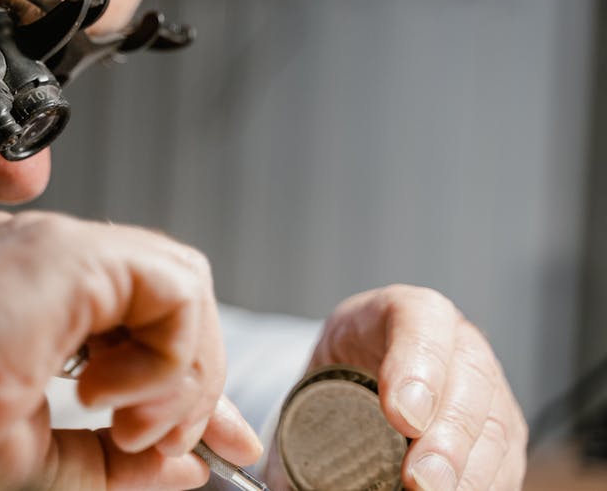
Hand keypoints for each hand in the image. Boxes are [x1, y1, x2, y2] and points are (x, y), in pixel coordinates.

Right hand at [0, 211, 261, 489]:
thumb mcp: (42, 459)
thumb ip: (117, 459)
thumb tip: (185, 467)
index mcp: (33, 298)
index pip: (141, 318)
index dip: (188, 380)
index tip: (215, 446)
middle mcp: (47, 261)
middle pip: (170, 296)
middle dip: (195, 380)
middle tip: (165, 445)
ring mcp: (56, 247)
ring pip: (181, 285)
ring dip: (180, 373)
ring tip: (129, 430)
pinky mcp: (68, 251)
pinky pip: (173, 288)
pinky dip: (166, 356)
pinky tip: (109, 398)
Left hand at [306, 285, 526, 489]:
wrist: (364, 374)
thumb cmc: (339, 375)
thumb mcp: (314, 380)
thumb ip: (297, 424)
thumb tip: (280, 483)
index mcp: (401, 312)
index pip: (420, 320)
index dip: (418, 365)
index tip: (402, 415)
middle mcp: (456, 341)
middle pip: (468, 380)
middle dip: (447, 437)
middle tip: (421, 479)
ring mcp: (486, 386)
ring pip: (495, 424)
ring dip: (470, 470)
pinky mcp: (500, 430)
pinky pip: (505, 459)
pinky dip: (484, 483)